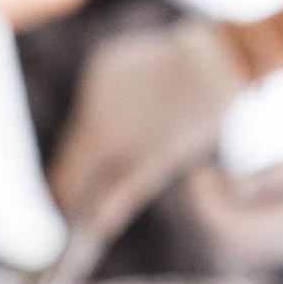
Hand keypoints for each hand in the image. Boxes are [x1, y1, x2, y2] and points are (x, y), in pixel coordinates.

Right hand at [47, 20, 247, 237]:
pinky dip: (109, 106)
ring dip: (100, 134)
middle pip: (74, 147)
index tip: (71, 212)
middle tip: (102, 183)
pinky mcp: (105, 59)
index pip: (67, 176)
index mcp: (101, 136)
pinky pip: (97, 93)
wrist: (215, 58)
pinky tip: (136, 108)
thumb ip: (124, 193)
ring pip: (86, 119)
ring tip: (135, 137)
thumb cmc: (193, 119)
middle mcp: (89, 105)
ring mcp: (95, 79)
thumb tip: (98, 224)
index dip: (68, 196)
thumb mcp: (159, 164)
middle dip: (86, 165)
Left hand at [186, 120, 282, 264]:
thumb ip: (281, 173)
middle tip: (200, 174)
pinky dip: (249, 214)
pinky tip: (244, 186)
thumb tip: (235, 188)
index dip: (209, 209)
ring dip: (229, 215)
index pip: (239, 233)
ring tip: (216, 178)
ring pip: (255, 241)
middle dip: (212, 213)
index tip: (197, 174)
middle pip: (241, 244)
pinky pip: (272, 232)